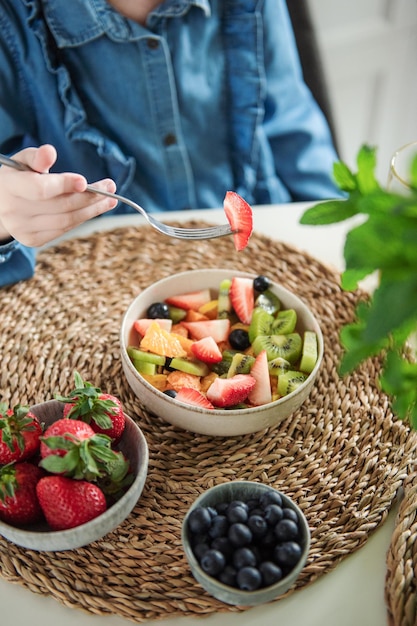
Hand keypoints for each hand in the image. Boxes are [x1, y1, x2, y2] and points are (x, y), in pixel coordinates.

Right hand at [0, 144, 117, 246]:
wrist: (1, 203)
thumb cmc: (18, 176)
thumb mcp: (23, 161)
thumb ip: (37, 157)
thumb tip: (50, 152)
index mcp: (10, 187)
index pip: (41, 189)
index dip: (64, 185)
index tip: (85, 181)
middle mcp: (15, 211)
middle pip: (61, 207)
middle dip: (89, 197)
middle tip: (110, 187)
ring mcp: (24, 229)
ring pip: (66, 221)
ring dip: (92, 210)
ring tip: (110, 200)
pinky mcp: (33, 240)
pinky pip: (64, 229)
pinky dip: (81, 218)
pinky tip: (93, 209)